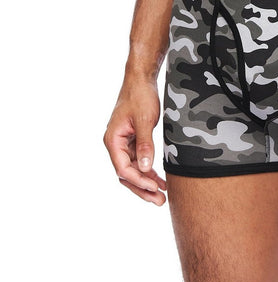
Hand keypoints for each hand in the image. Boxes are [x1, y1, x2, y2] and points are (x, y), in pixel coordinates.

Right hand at [104, 78, 166, 204]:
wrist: (141, 80)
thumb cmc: (140, 96)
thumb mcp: (145, 120)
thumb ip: (144, 144)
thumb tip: (145, 168)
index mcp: (112, 140)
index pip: (123, 168)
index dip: (138, 180)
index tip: (154, 188)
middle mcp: (115, 144)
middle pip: (126, 174)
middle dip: (142, 188)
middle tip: (159, 201)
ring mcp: (123, 143)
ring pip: (133, 169)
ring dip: (146, 182)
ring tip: (162, 196)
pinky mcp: (132, 141)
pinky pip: (139, 161)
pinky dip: (148, 171)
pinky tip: (160, 180)